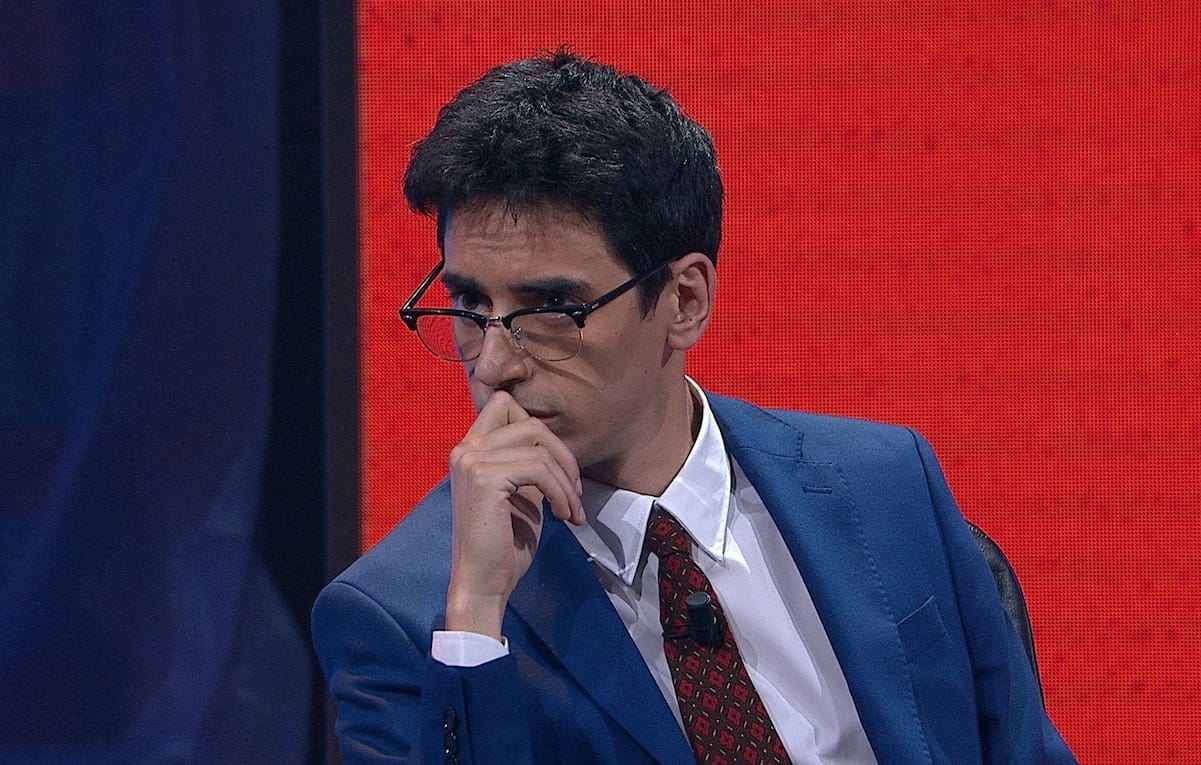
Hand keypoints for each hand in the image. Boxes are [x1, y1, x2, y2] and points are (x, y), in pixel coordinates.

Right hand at [444, 391, 583, 638]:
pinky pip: (539, 468)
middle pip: (529, 421)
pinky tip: (562, 514)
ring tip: (571, 509)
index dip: (540, 429)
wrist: (484, 584)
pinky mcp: (483, 477)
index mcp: (469, 450)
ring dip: (566, 480)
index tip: (559, 467)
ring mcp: (471, 460)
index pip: (505, 404)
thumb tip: (556, 449)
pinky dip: (560, 491)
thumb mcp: (522, 494)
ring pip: (539, 446)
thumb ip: (530, 465)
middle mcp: (464, 449)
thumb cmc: (504, 546)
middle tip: (574, 491)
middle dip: (562, 454)